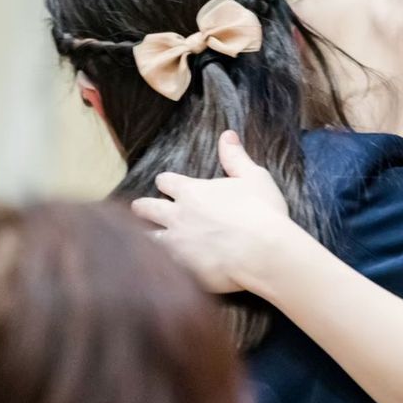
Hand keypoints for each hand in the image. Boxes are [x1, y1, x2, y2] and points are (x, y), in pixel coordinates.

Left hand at [131, 131, 291, 292]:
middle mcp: (177, 216)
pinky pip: (158, 264)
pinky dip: (156, 263)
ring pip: (147, 238)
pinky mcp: (180, 268)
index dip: (166, 182)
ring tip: (141, 239)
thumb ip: (235, 157)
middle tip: (139, 208)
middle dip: (142, 207)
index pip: (166, 181)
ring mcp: (176, 244)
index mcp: (192, 192)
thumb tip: (227, 134)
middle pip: (146, 208)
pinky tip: (155, 266)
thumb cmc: (262, 212)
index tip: (166, 184)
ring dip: (144, 236)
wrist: (263, 252)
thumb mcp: (254, 177)